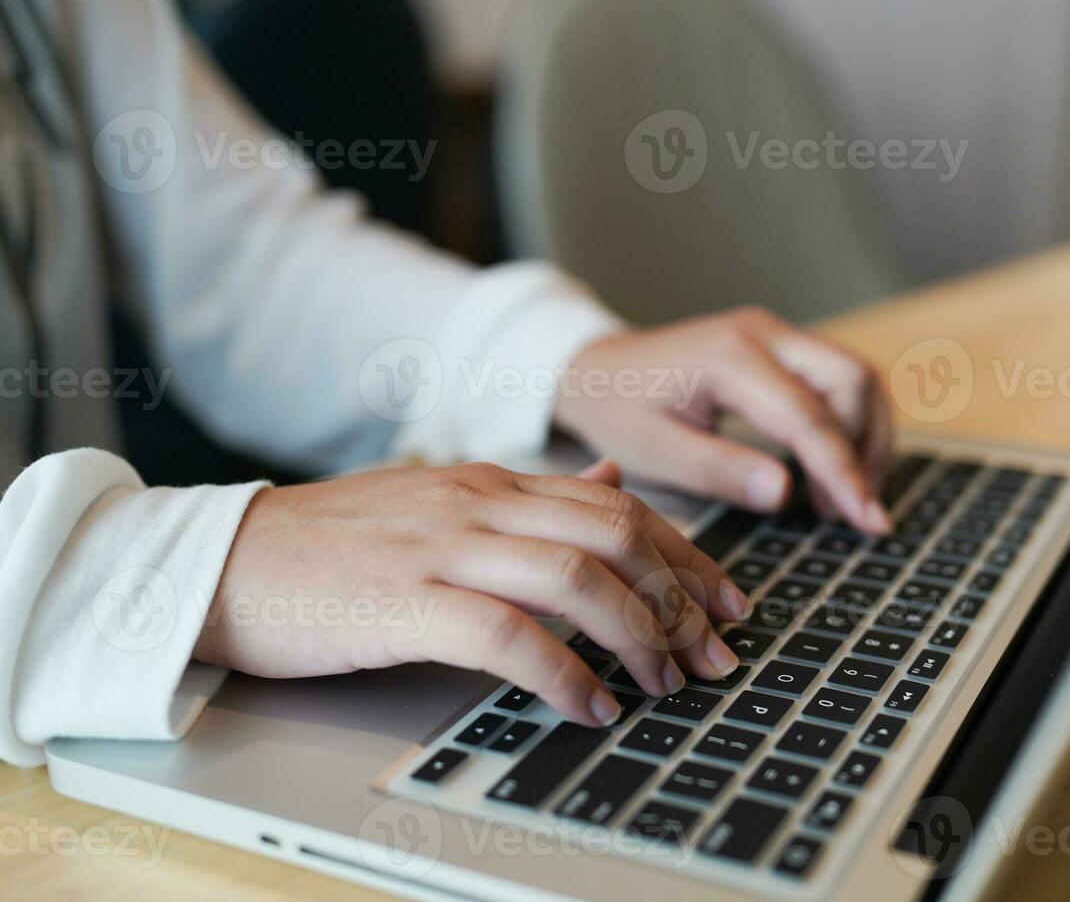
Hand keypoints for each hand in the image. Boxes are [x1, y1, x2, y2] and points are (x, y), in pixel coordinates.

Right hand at [194, 461, 747, 727]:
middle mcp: (478, 504)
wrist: (223, 558)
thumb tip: (611, 483)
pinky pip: (508, 635)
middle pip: (615, 533)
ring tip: (664, 685)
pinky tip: (590, 706)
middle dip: (681, 597)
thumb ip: (530, 495)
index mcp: (492, 481)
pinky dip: (563, 674)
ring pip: (575, 577)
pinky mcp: (404, 602)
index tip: (728, 602)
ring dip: (636, 636)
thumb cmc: (335, 543)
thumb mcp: (440, 499)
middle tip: (715, 652)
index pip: (620, 505)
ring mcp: (441, 548)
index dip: (687, 556)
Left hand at [555, 307, 893, 534]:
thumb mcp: (655, 452)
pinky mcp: (781, 347)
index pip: (808, 416)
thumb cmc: (618, 411)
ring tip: (845, 496)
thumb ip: (720, 471)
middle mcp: (763, 333)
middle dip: (865, 448)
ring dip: (865, 436)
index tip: (870, 520)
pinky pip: (838, 378)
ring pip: (856, 375)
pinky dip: (850, 423)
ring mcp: (776, 334)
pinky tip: (832, 469)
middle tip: (852, 511)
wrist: (597, 369)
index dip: (845, 472)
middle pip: (853, 379)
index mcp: (729, 356)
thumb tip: (786, 494)